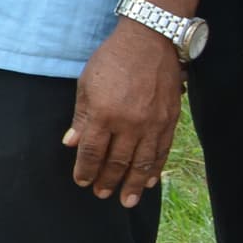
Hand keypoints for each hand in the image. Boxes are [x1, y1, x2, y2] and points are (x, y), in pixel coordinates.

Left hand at [65, 19, 181, 204]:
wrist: (149, 41)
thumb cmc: (112, 59)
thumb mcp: (86, 84)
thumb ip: (81, 116)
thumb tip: (72, 143)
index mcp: (104, 114)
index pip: (92, 152)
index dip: (86, 170)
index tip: (82, 182)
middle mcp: (129, 123)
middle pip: (117, 161)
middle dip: (108, 181)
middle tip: (101, 195)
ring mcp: (152, 123)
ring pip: (142, 162)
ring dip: (133, 184)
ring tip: (127, 201)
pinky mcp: (170, 120)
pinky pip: (162, 151)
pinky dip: (155, 168)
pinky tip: (150, 181)